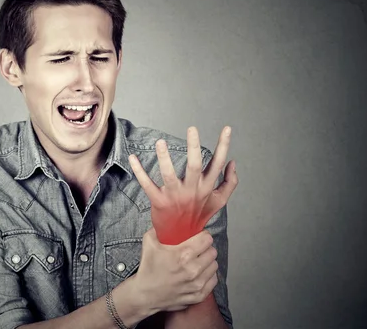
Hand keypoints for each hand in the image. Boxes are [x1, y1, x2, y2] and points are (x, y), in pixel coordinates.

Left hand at [128, 126, 237, 244]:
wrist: (181, 238)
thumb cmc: (198, 215)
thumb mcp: (218, 201)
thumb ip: (229, 183)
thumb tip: (233, 163)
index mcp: (206, 187)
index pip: (218, 163)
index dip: (223, 146)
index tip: (227, 129)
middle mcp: (192, 190)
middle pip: (195, 166)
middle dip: (194, 147)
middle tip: (192, 129)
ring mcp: (174, 196)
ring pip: (169, 175)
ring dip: (164, 158)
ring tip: (160, 142)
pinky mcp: (158, 201)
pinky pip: (147, 185)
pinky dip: (139, 171)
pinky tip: (133, 157)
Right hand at [132, 228, 218, 313]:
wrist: (144, 295)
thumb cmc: (147, 269)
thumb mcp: (148, 243)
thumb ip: (157, 229)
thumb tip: (163, 220)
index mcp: (183, 254)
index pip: (206, 240)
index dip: (203, 236)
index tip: (200, 237)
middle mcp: (193, 269)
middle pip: (212, 252)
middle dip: (206, 249)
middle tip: (199, 249)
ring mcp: (197, 284)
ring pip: (214, 266)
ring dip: (208, 262)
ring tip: (200, 261)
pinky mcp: (198, 296)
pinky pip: (213, 281)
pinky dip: (209, 276)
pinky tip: (201, 274)